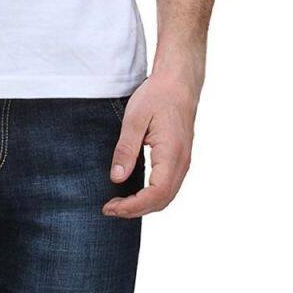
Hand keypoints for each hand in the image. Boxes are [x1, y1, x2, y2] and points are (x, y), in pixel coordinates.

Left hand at [103, 69, 199, 217]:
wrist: (179, 82)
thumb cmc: (157, 96)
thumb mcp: (135, 119)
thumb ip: (126, 149)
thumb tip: (117, 178)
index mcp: (172, 154)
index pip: (156, 194)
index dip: (133, 206)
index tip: (111, 207)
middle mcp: (182, 163)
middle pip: (162, 200)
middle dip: (136, 210)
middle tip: (109, 208)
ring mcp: (183, 162)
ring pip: (166, 196)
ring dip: (143, 205)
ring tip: (118, 203)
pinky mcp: (180, 159)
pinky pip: (168, 186)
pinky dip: (151, 195)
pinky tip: (134, 191)